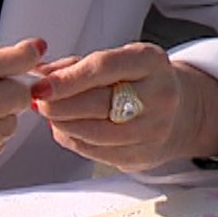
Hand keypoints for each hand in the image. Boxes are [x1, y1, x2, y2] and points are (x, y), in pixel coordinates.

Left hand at [33, 43, 217, 171]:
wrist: (179, 111)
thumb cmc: (139, 81)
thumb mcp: (116, 60)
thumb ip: (76, 65)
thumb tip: (39, 75)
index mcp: (151, 60)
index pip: (103, 67)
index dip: (67, 78)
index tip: (40, 85)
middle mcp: (159, 94)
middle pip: (98, 103)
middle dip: (59, 103)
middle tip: (38, 100)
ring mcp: (155, 128)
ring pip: (96, 133)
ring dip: (63, 124)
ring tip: (50, 114)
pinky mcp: (144, 155)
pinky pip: (98, 153)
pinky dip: (74, 141)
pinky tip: (66, 129)